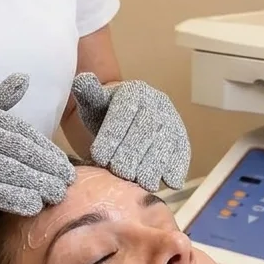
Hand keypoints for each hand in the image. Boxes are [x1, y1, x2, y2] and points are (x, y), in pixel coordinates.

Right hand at [0, 73, 73, 215]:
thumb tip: (24, 79)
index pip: (17, 130)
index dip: (43, 148)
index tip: (62, 163)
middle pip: (17, 150)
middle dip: (46, 167)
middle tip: (69, 182)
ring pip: (7, 169)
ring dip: (36, 184)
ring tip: (57, 196)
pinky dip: (13, 198)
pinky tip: (32, 206)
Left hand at [71, 74, 189, 191]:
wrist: (123, 121)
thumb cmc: (103, 114)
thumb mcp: (92, 103)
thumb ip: (87, 94)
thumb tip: (81, 80)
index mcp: (134, 91)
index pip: (124, 113)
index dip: (112, 136)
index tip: (99, 157)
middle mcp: (156, 102)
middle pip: (146, 129)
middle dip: (132, 153)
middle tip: (119, 173)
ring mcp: (171, 119)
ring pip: (165, 142)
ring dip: (155, 165)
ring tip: (141, 183)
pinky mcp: (181, 137)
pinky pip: (182, 151)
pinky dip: (178, 167)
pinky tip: (170, 182)